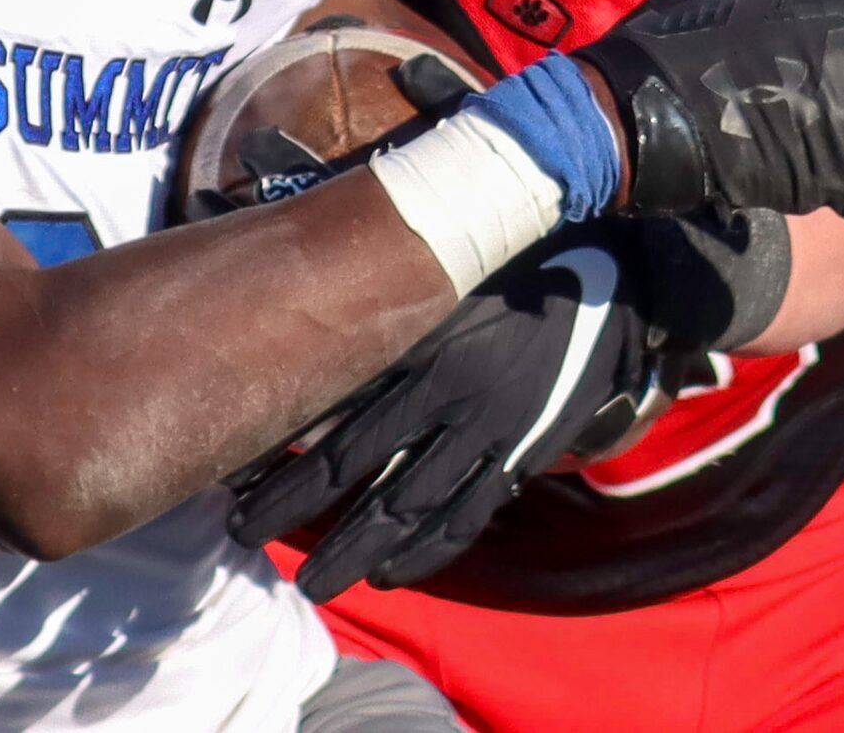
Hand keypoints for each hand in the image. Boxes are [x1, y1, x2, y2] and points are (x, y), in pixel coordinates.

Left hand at [226, 237, 644, 599]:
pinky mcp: (521, 453)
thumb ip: (378, 294)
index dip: (286, 453)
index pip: (339, 412)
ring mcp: (492, 432)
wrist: (608, 282)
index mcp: (428, 345)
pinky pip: (470, 515)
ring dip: (357, 547)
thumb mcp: (440, 270)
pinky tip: (393, 573)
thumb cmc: (508, 263)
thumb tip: (302, 304)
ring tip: (312, 581)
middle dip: (298, 507)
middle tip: (243, 535)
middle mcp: (455, 396)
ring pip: (412, 505)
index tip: (234, 475)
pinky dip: (429, 550)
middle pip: (363, 469)